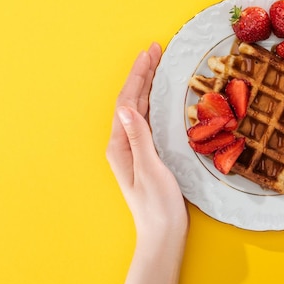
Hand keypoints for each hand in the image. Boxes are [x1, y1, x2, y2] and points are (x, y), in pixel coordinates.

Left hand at [106, 42, 187, 240]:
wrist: (162, 233)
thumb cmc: (158, 205)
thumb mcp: (151, 169)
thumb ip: (140, 138)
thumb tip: (127, 106)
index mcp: (121, 145)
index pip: (127, 101)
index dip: (138, 75)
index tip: (150, 53)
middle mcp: (123, 144)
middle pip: (130, 101)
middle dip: (141, 74)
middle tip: (154, 50)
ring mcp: (133, 149)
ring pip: (138, 108)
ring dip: (146, 85)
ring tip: (156, 64)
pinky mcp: (145, 154)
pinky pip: (146, 119)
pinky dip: (152, 101)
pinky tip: (159, 95)